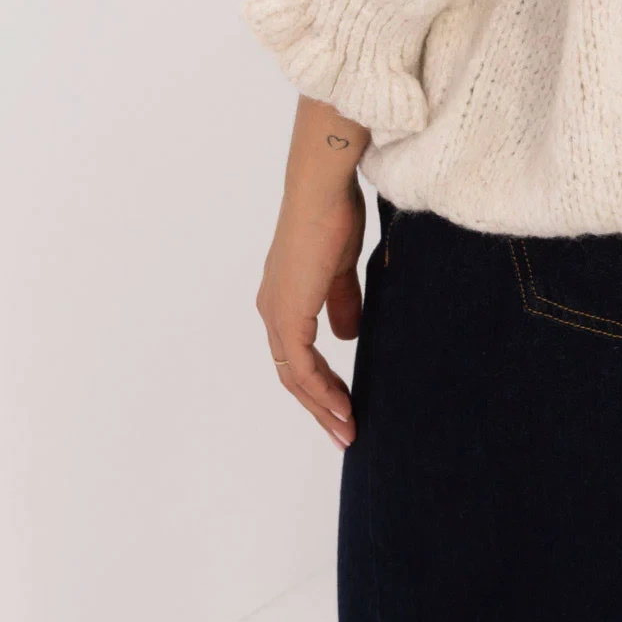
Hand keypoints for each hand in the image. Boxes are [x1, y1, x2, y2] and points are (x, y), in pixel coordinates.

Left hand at [255, 177, 366, 450]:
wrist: (323, 190)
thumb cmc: (333, 215)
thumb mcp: (341, 267)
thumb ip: (341, 302)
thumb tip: (346, 336)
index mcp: (284, 296)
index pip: (298, 353)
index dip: (321, 383)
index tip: (346, 404)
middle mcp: (273, 309)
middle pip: (292, 374)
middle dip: (320, 406)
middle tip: (346, 430)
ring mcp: (277, 313)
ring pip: (295, 377)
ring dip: (322, 406)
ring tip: (348, 428)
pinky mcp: (288, 315)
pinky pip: (301, 368)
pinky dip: (322, 391)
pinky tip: (342, 406)